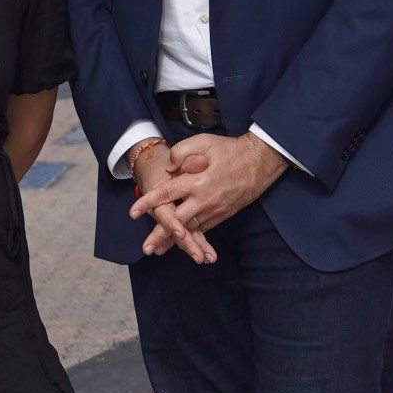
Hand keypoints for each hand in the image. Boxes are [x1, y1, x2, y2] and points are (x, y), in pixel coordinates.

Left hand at [130, 132, 286, 255]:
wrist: (260, 162)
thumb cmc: (230, 150)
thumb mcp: (205, 141)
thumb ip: (182, 151)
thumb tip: (169, 168)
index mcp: (197, 181)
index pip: (166, 194)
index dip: (148, 203)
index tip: (132, 212)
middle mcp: (204, 199)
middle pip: (177, 221)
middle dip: (160, 235)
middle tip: (146, 248)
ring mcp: (214, 210)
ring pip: (190, 230)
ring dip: (174, 242)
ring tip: (158, 251)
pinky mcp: (222, 215)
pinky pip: (203, 229)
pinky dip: (192, 239)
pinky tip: (182, 246)